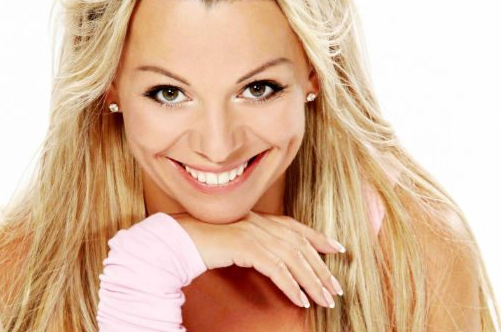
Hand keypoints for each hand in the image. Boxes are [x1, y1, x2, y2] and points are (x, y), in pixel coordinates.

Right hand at [170, 210, 344, 308]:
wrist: (182, 238)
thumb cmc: (206, 240)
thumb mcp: (237, 238)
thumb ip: (257, 241)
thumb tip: (276, 258)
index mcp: (260, 218)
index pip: (297, 227)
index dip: (319, 237)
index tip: (337, 249)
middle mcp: (261, 222)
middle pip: (301, 246)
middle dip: (321, 269)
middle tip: (335, 288)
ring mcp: (254, 233)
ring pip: (294, 259)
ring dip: (312, 282)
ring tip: (324, 300)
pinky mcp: (247, 247)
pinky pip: (277, 270)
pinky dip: (292, 286)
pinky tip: (301, 300)